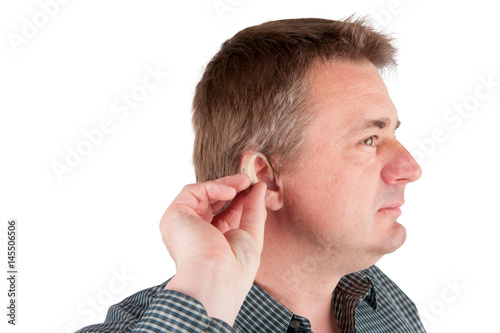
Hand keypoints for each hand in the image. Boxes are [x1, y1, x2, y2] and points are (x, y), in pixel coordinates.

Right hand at [160, 174, 266, 324]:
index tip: (255, 189)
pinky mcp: (175, 214)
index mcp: (209, 242)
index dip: (239, 199)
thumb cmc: (235, 267)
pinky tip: (231, 191)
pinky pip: (193, 191)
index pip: (224, 213)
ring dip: (225, 184)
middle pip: (212, 202)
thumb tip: (260, 187)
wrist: (217, 277)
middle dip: (232, 188)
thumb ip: (254, 210)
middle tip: (249, 180)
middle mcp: (193, 233)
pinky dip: (213, 187)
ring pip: (202, 193)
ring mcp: (182, 224)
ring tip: (244, 182)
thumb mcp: (251, 234)